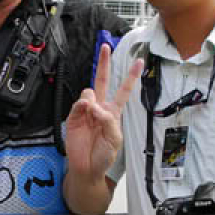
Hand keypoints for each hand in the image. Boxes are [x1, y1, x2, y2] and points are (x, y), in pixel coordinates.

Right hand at [65, 44, 142, 183]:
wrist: (87, 167)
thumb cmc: (103, 155)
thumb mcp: (115, 139)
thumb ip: (109, 120)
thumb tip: (95, 106)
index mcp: (113, 113)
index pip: (123, 91)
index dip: (131, 77)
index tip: (139, 62)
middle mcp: (99, 109)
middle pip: (102, 81)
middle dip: (103, 64)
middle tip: (105, 48)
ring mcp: (86, 112)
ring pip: (89, 92)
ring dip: (92, 99)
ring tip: (92, 115)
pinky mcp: (74, 117)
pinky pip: (78, 104)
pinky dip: (82, 105)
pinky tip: (85, 110)